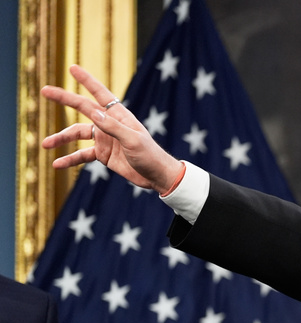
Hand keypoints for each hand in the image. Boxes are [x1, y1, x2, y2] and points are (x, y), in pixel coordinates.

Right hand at [40, 65, 182, 193]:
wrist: (157, 176)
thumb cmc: (150, 155)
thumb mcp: (133, 140)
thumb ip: (113, 127)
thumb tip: (92, 112)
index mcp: (119, 116)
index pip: (100, 94)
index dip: (87, 80)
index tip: (72, 67)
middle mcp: (109, 124)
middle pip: (82, 108)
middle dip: (64, 99)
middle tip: (44, 91)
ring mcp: (104, 139)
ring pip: (77, 133)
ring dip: (61, 138)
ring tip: (45, 144)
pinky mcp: (102, 154)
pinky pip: (82, 154)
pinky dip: (70, 159)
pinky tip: (57, 164)